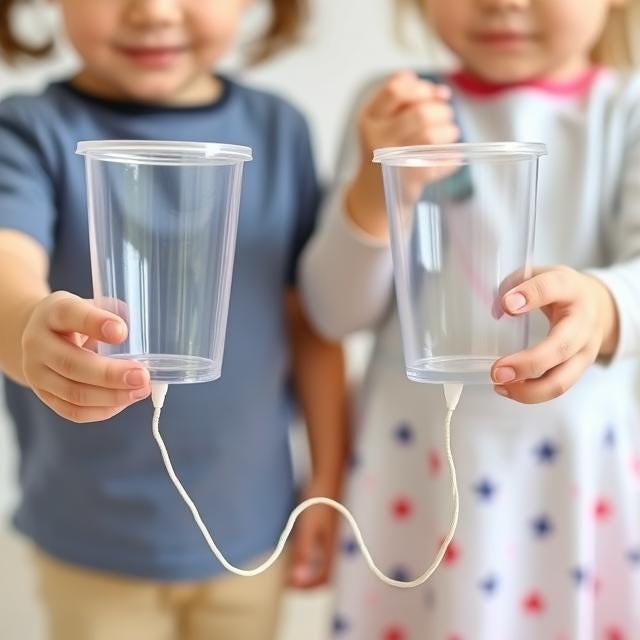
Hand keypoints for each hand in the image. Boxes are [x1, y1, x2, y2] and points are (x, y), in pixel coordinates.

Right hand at [21, 291, 150, 422]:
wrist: (41, 335)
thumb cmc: (76, 320)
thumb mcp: (91, 305)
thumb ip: (114, 314)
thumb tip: (139, 335)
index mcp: (52, 313)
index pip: (68, 314)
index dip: (95, 323)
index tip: (122, 332)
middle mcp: (37, 344)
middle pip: (71, 364)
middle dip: (110, 374)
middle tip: (142, 376)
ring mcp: (36, 374)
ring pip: (74, 393)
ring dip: (112, 396)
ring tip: (141, 390)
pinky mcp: (45, 396)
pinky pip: (74, 411)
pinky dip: (103, 410)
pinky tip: (125, 400)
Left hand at [288, 481, 339, 588]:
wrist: (326, 474)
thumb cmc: (319, 500)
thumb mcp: (308, 528)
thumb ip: (303, 553)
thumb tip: (297, 579)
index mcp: (332, 548)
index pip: (325, 578)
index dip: (308, 586)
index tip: (289, 585)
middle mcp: (333, 543)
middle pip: (323, 570)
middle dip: (306, 578)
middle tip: (287, 577)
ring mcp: (330, 533)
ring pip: (320, 558)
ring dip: (305, 564)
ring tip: (288, 562)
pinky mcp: (324, 524)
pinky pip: (317, 545)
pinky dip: (306, 550)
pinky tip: (295, 541)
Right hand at [347, 71, 459, 238]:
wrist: (375, 191)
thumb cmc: (387, 149)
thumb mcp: (385, 121)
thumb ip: (408, 100)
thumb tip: (441, 92)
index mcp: (369, 117)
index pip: (396, 89)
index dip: (422, 87)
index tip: (436, 95)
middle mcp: (376, 137)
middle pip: (420, 113)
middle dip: (442, 111)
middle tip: (447, 117)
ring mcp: (390, 159)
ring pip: (429, 135)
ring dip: (448, 132)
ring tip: (451, 134)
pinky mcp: (406, 179)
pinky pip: (437, 162)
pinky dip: (449, 158)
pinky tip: (448, 158)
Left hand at [491, 266, 618, 402]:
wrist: (599, 305)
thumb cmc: (560, 290)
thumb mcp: (540, 275)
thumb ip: (514, 285)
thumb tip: (497, 310)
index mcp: (570, 288)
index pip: (553, 288)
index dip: (531, 296)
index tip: (507, 305)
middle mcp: (583, 321)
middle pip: (561, 347)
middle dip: (528, 363)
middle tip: (497, 371)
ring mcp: (585, 350)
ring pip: (562, 379)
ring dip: (528, 389)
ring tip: (499, 385)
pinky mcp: (580, 369)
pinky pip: (557, 387)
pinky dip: (531, 393)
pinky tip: (508, 390)